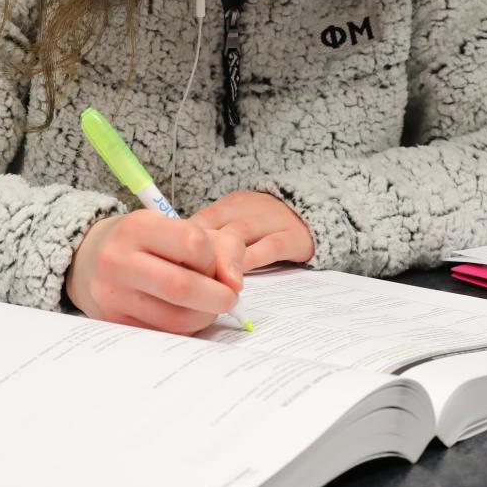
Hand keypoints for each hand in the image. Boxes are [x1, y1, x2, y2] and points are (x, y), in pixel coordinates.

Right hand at [64, 210, 245, 334]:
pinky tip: (184, 314)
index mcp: (137, 227)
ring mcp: (112, 295)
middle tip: (228, 298)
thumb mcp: (176, 227)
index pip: (193, 243)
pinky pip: (162, 333)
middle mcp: (118, 260)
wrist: (88, 258)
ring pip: (175, 318)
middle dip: (218, 297)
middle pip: (182, 287)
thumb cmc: (145, 242)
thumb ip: (220, 246)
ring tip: (206, 306)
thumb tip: (234, 284)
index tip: (212, 264)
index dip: (213, 259)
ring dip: (204, 316)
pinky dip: (184, 328)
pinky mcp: (113, 322)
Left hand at [191, 191, 314, 271]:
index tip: (169, 265)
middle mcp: (247, 210)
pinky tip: (239, 278)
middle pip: (217, 227)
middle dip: (200, 251)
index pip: (200, 221)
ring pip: (241, 235)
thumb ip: (214, 239)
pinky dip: (253, 260)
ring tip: (210, 280)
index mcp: (229, 206)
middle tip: (186, 274)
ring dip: (223, 258)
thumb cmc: (266, 226)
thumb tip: (179, 262)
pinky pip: (271, 246)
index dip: (182, 244)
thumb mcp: (238, 224)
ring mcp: (270, 221)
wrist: (316, 209)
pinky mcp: (293, 236)